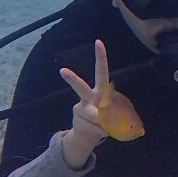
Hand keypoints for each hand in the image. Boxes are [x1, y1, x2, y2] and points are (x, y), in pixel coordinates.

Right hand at [58, 40, 110, 168]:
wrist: (88, 135)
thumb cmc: (105, 119)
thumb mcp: (115, 114)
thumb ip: (112, 113)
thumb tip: (102, 116)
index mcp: (102, 90)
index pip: (101, 71)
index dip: (100, 57)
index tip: (98, 42)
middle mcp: (89, 97)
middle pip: (81, 87)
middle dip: (72, 80)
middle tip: (62, 71)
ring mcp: (81, 108)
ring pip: (90, 114)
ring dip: (101, 122)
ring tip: (105, 124)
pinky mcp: (77, 119)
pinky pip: (94, 126)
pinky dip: (100, 130)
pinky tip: (97, 130)